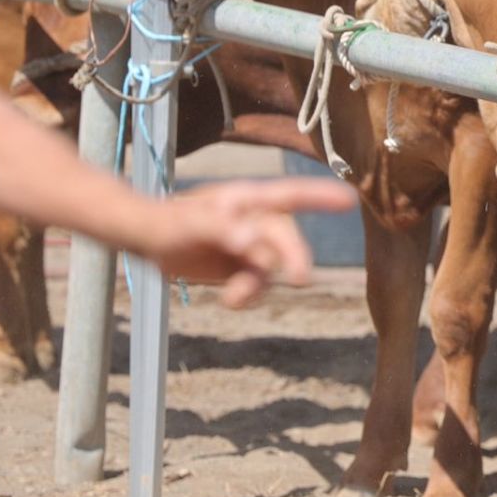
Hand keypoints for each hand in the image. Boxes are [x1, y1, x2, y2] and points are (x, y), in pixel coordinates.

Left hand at [138, 178, 356, 307]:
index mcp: (247, 200)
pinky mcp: (242, 266)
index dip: (321, 196)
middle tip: (298, 280)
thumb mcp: (190, 224)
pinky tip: (229, 300)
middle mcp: (256, 219)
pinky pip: (258, 284)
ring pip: (273, 268)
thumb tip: (253, 241)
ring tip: (232, 299)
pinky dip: (248, 295)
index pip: (291, 195)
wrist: (147, 240)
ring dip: (257, 286)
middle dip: (294, 259)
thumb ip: (223, 229)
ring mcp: (251, 244)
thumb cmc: (167, 222)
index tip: (349, 200)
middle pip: (287, 240)